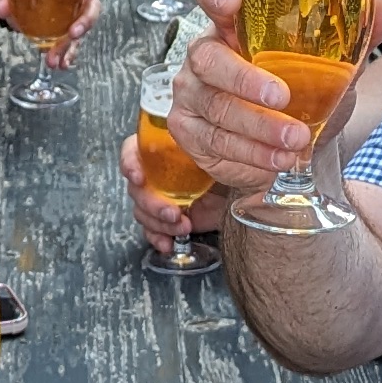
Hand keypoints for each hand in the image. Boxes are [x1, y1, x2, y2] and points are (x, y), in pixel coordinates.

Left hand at [0, 0, 105, 69]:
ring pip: (82, 27)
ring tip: (58, 57)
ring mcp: (73, 13)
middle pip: (91, 4)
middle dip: (86, 20)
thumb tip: (1, 8)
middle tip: (73, 32)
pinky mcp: (66, 30)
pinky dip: (66, 54)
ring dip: (73, 44)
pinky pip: (72, 43)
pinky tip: (59, 63)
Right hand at [120, 124, 224, 256]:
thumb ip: (202, 146)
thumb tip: (190, 139)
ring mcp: (163, 197)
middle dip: (151, 203)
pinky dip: (158, 237)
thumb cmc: (236, 165)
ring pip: (142, 211)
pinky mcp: (170, 218)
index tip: (139, 177)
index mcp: (166, 150)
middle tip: (173, 213)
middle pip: (137, 187)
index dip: (130, 163)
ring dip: (158, 222)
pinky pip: (153, 230)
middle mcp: (159, 173)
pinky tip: (168, 243)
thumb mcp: (219, 151)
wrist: (251, 194)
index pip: (134, 151)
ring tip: (183, 227)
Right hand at [163, 0, 381, 189]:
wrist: (287, 143)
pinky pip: (214, 143)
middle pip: (209, 59)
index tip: (232, 1)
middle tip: (283, 98)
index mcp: (234, 26)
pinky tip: (277, 160)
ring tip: (296, 140)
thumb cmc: (299, 90)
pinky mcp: (188, 130)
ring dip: (258, 127)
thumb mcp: (329, 64)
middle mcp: (205, 55)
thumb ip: (353, 35)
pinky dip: (250, 154)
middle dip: (246, 80)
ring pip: (216, 108)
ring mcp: (192, 93)